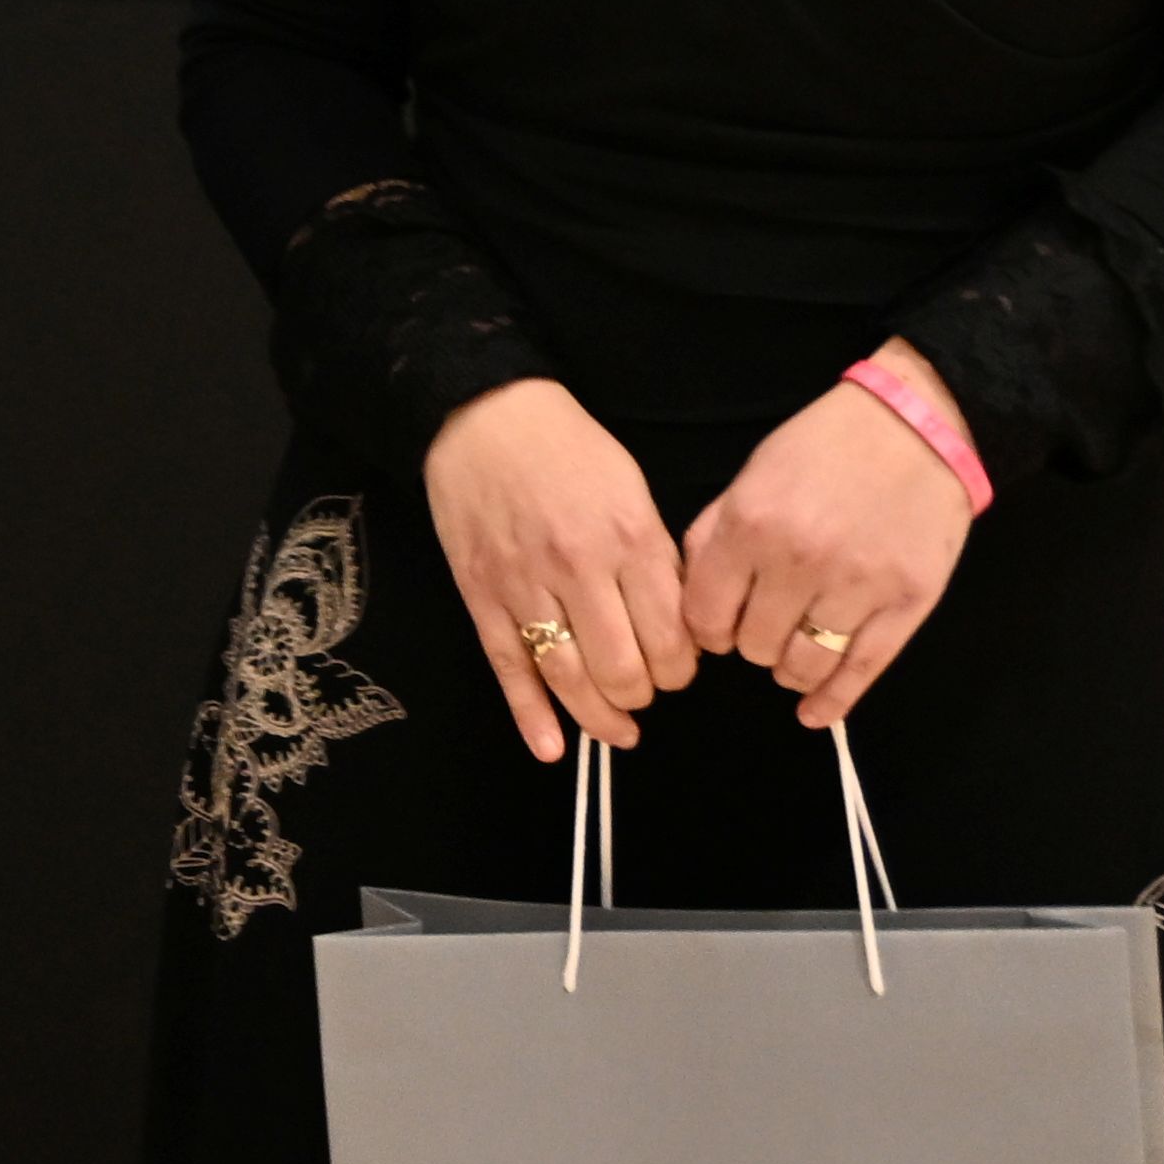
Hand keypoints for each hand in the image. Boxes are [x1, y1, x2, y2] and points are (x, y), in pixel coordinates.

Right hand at [422, 379, 693, 762]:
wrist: (486, 416)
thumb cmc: (569, 449)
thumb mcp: (633, 491)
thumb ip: (656, 559)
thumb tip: (677, 626)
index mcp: (628, 539)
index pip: (670, 639)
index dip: (682, 669)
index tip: (679, 667)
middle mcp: (579, 568)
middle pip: (623, 670)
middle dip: (642, 695)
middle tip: (645, 690)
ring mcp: (524, 584)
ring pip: (568, 678)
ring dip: (598, 716)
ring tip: (617, 729)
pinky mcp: (481, 594)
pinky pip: (509, 667)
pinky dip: (529, 715)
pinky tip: (552, 748)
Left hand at [678, 344, 973, 725]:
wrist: (915, 427)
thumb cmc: (823, 446)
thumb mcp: (751, 475)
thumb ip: (714, 534)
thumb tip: (691, 598)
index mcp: (752, 525)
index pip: (705, 615)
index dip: (705, 628)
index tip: (718, 624)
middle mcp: (801, 562)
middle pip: (753, 646)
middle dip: (749, 641)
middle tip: (762, 624)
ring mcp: (857, 588)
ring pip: (802, 665)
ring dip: (788, 667)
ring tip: (789, 652)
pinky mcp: (907, 605)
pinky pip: (862, 670)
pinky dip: (833, 701)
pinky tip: (814, 713)